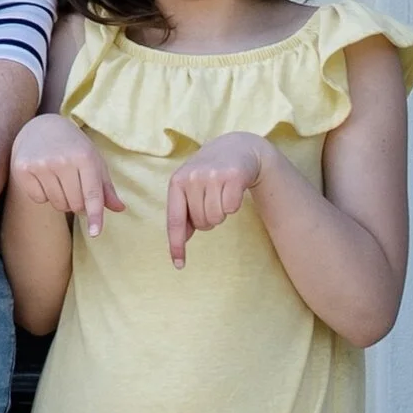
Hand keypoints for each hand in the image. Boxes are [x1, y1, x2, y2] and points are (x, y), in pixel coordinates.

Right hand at [8, 111, 123, 236]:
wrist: (41, 126)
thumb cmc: (73, 147)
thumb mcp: (93, 161)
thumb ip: (105, 187)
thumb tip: (120, 209)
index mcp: (84, 157)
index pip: (92, 194)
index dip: (95, 216)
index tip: (95, 233)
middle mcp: (62, 160)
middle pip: (75, 204)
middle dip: (78, 204)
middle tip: (74, 186)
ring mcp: (41, 164)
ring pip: (57, 204)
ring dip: (62, 200)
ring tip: (59, 180)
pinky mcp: (23, 168)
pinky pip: (39, 199)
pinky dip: (44, 194)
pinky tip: (43, 177)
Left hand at [166, 132, 271, 268]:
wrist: (238, 147)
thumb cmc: (210, 172)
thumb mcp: (191, 186)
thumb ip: (184, 211)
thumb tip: (181, 240)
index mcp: (176, 182)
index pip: (175, 221)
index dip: (176, 245)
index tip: (179, 265)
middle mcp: (192, 177)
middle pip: (201, 223)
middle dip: (208, 220)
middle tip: (213, 201)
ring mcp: (212, 176)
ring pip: (217, 218)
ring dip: (221, 213)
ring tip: (222, 194)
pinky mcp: (232, 176)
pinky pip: (232, 209)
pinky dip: (234, 205)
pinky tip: (233, 190)